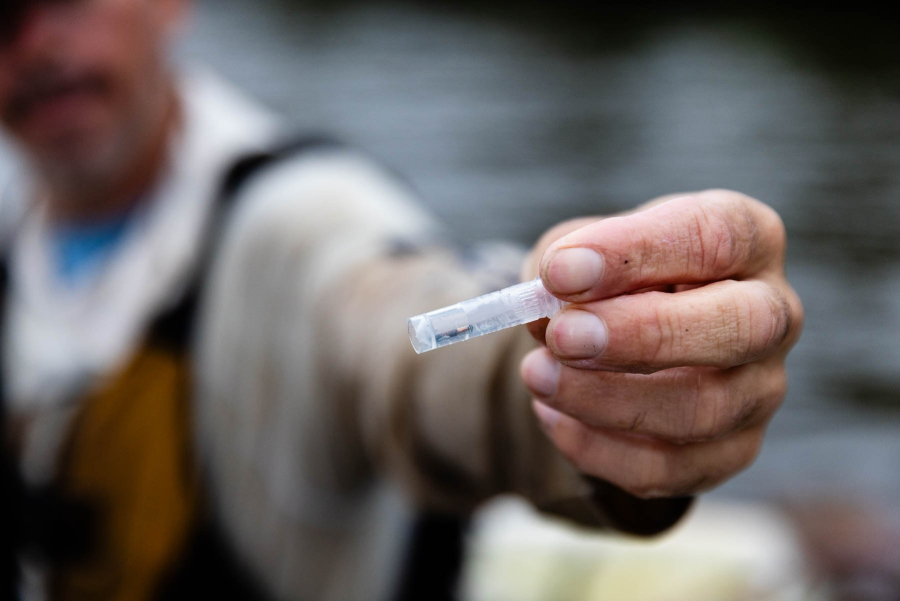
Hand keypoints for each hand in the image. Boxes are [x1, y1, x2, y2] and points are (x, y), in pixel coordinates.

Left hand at [520, 190, 802, 498]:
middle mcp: (772, 314)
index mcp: (747, 239)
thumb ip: (562, 266)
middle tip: (562, 336)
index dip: (634, 253)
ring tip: (537, 374)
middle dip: (643, 334)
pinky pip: (672, 469)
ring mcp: (760, 390)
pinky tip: (551, 416)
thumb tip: (546, 309)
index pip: (714, 237)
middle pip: (742, 327)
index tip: (560, 271)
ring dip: (605, 398)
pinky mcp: (732, 451)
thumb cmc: (609, 280)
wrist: (619, 340)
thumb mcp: (581, 252)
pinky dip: (599, 448)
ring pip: (702, 409)